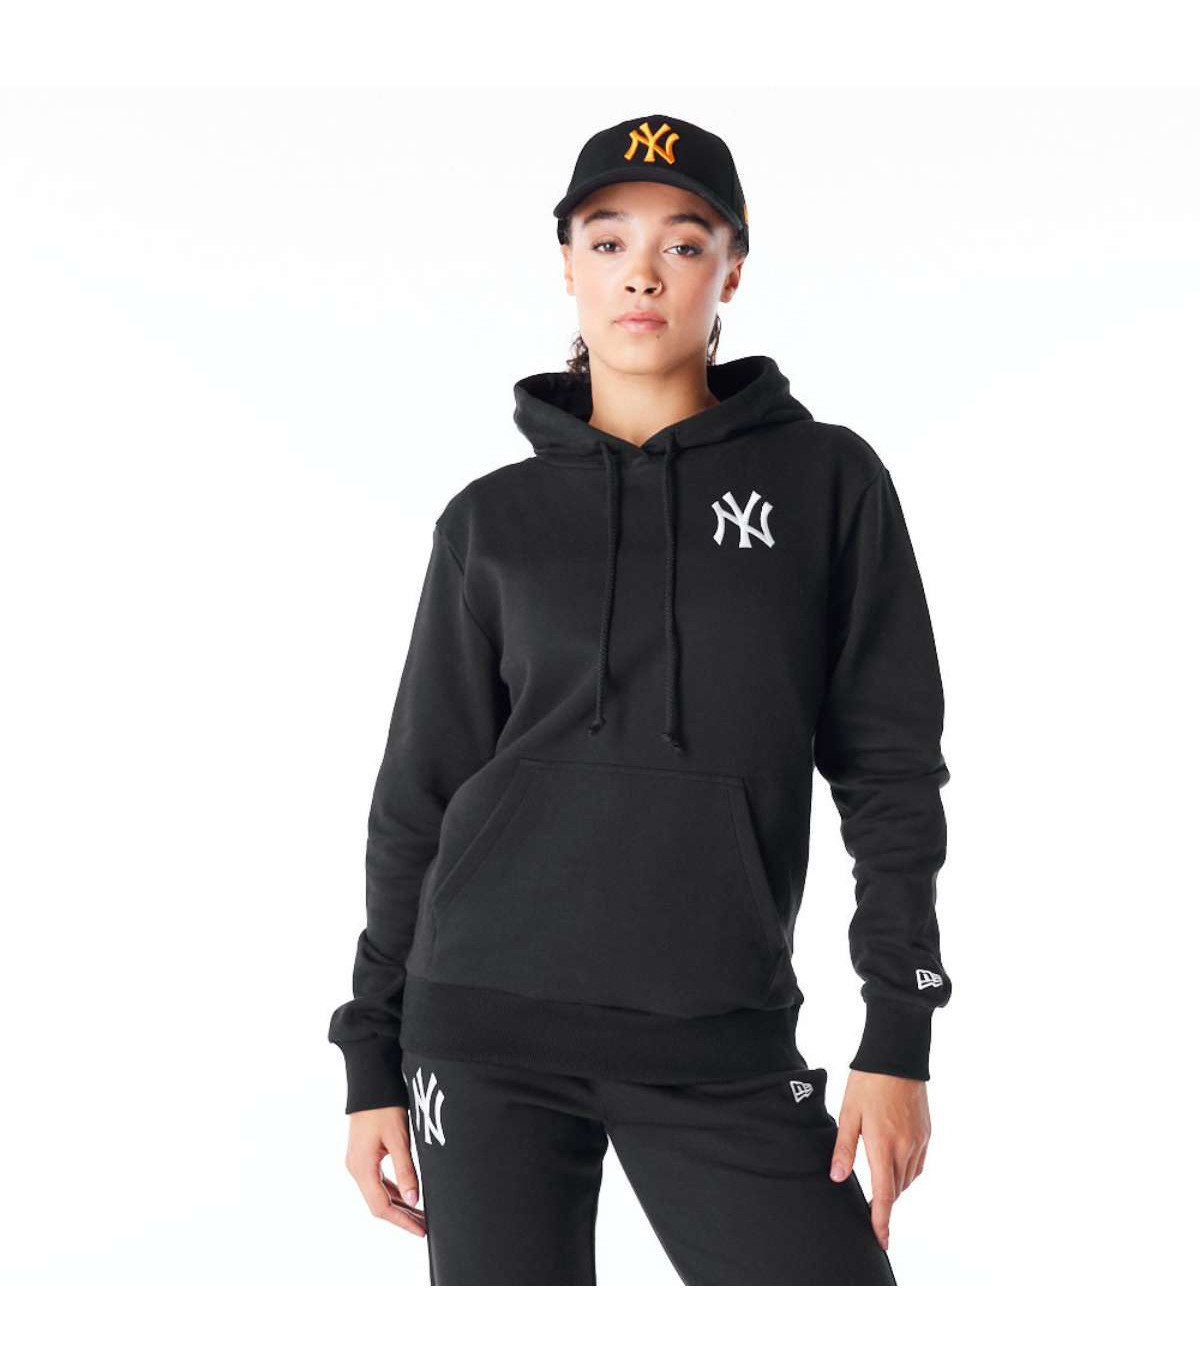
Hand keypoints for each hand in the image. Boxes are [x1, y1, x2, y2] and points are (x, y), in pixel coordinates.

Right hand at [345, 1106, 426, 1235]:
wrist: (370, 1083)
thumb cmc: (384, 1107)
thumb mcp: (399, 1139)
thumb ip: (406, 1171)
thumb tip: (414, 1201)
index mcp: (362, 1168)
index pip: (382, 1207)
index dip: (402, 1222)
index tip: (421, 1230)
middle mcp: (356, 1169)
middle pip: (378, 1204)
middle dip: (402, 1217)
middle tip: (425, 1227)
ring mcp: (358, 1162)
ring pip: (378, 1193)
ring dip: (398, 1206)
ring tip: (421, 1214)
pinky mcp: (363, 1155)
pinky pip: (377, 1181)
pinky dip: (393, 1191)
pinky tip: (408, 1195)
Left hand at [829, 1069, 929, 1251]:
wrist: (897, 1057)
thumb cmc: (868, 1083)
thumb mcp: (848, 1114)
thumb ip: (844, 1149)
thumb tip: (837, 1178)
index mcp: (883, 1146)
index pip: (884, 1194)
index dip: (881, 1220)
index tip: (880, 1240)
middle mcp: (906, 1148)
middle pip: (896, 1189)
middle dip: (885, 1203)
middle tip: (870, 1209)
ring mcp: (919, 1141)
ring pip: (908, 1178)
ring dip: (895, 1186)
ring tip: (879, 1185)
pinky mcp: (926, 1133)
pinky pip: (917, 1164)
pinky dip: (906, 1172)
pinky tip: (894, 1164)